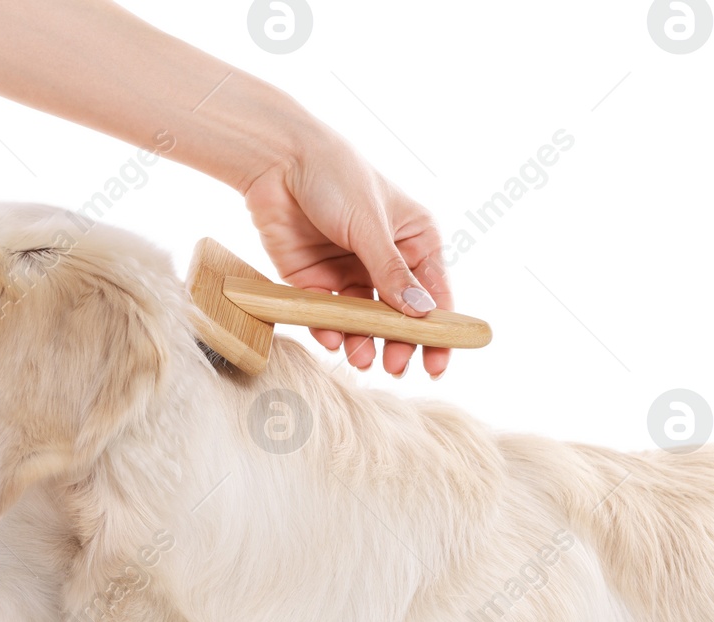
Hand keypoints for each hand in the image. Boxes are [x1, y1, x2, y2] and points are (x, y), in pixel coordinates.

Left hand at [243, 127, 450, 377]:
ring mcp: (349, 271)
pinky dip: (329, 329)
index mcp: (414, 238)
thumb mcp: (369, 224)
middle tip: (394, 367)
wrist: (276, 162)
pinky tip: (331, 338)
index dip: (437, 329)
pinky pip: (326, 314)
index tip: (436, 363)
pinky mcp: (314, 281)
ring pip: (362, 319)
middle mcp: (385, 259)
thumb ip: (391, 270)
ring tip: (362, 359)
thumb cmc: (335, 177)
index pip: (433, 292)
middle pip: (398, 313)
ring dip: (363, 341)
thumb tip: (421, 313)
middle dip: (398, 342)